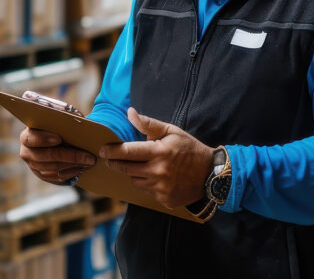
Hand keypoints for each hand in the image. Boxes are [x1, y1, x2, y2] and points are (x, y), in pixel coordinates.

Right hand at [19, 127, 95, 184]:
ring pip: (53, 169)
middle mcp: (26, 152)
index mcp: (27, 135)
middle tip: (88, 157)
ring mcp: (33, 166)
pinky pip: (56, 177)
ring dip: (73, 166)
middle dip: (69, 156)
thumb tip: (75, 120)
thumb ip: (61, 119)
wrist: (54, 139)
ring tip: (89, 162)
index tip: (59, 138)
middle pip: (46, 156)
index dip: (44, 139)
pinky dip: (71, 173)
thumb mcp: (57, 120)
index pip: (31, 138)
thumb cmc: (56, 126)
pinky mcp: (42, 175)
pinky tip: (82, 167)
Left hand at [100, 108, 214, 208]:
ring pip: (135, 181)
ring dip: (134, 173)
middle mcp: (158, 171)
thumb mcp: (172, 131)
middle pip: (126, 169)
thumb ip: (149, 124)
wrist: (211, 175)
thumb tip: (130, 113)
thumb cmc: (190, 149)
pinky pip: (146, 191)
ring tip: (143, 166)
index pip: (127, 152)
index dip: (111, 151)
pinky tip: (156, 177)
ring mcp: (161, 188)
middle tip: (109, 158)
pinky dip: (147, 184)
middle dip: (115, 163)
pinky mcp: (165, 200)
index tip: (102, 150)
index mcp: (159, 152)